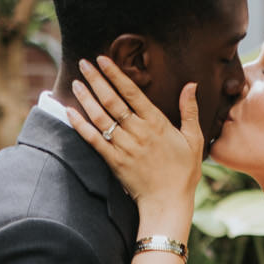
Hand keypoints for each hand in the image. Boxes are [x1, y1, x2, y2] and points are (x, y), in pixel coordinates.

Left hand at [65, 55, 201, 226]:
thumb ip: (189, 110)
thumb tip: (191, 84)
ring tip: (76, 82)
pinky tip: (70, 112)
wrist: (168, 203)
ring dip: (86, 98)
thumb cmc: (184, 172)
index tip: (103, 59)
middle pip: (112, 100)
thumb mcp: (194, 139)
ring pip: (101, 117)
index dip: (115, 74)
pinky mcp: (114, 162)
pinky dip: (80, 125)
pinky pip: (94, 140)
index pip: (132, 92)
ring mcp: (124, 147)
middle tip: (84, 63)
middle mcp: (138, 132)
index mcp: (156, 123)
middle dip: (96, 79)